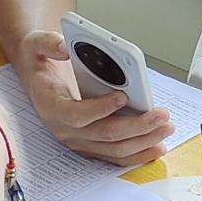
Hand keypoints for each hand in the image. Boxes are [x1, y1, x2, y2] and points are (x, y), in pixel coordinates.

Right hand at [17, 28, 171, 166]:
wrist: (39, 80)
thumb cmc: (41, 65)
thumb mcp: (35, 45)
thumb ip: (47, 43)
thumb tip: (63, 46)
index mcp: (51, 106)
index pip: (76, 115)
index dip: (99, 108)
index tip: (122, 96)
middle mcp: (64, 129)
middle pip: (104, 135)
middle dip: (136, 127)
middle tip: (160, 115)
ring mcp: (78, 141)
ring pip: (113, 149)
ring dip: (143, 142)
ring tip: (165, 128)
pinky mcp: (90, 146)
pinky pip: (115, 156)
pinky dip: (138, 153)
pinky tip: (157, 146)